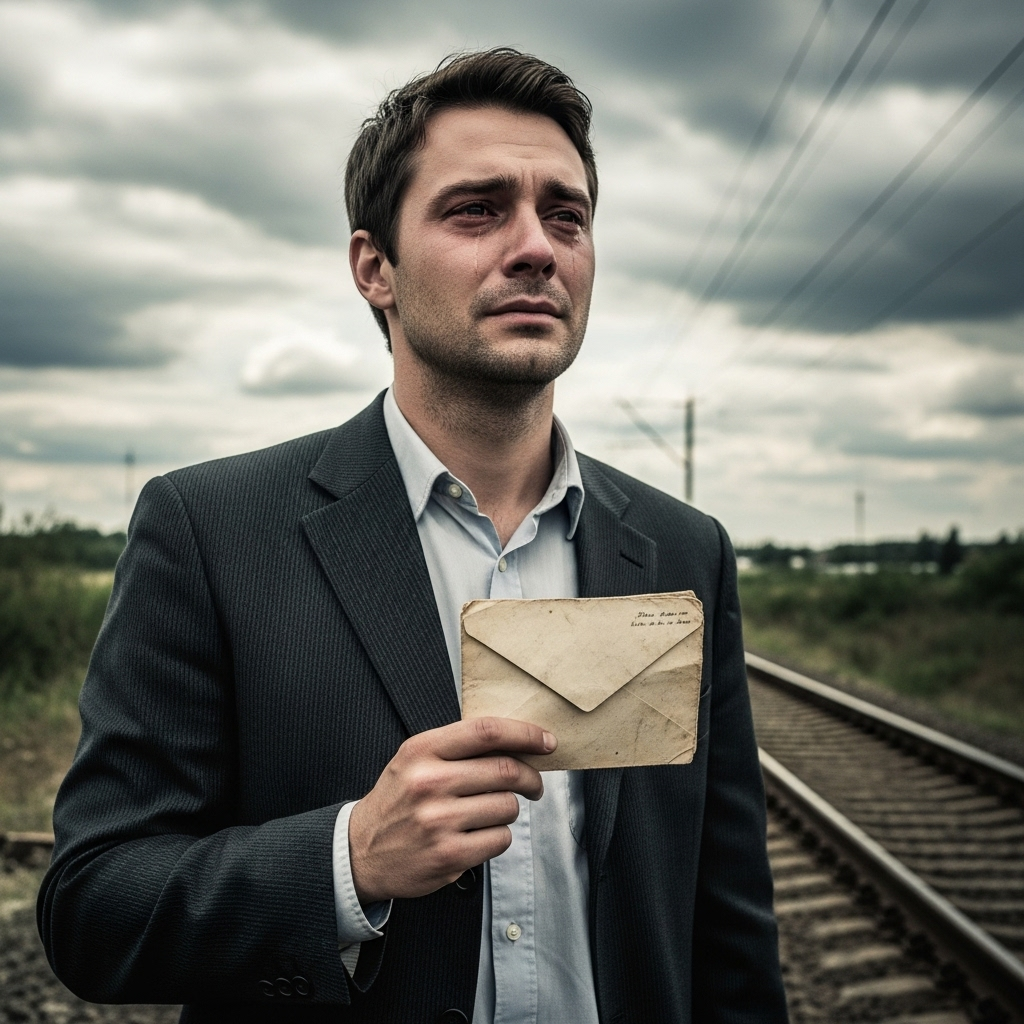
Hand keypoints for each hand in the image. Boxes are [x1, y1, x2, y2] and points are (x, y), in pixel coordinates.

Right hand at [348, 717, 555, 902]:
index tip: (547, 740)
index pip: (486, 732)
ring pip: (508, 807)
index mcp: (422, 750)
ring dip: (508, 810)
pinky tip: (477, 835)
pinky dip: (498, 836)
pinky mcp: (448, 855)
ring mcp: (439, 821)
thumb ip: (458, 747)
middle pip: (506, 770)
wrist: (360, 851)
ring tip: (487, 813)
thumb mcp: (415, 760)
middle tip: (533, 784)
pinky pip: (501, 839)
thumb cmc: (398, 800)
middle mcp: (429, 782)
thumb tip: (518, 742)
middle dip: (530, 778)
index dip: (525, 733)